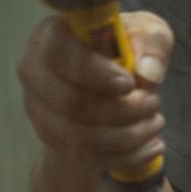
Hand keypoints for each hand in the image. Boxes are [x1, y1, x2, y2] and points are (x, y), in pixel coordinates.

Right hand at [17, 10, 174, 176]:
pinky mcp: (50, 136)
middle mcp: (34, 71)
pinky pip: (85, 159)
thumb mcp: (147, 33)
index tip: (129, 84)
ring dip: (126, 136)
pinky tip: (152, 145)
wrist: (109, 76)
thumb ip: (153, 44)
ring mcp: (37, 108)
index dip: (96, 73)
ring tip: (156, 121)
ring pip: (78, 137)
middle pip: (69, 103)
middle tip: (153, 102)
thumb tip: (148, 74)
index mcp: (51, 35)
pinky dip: (125, 156)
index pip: (60, 55)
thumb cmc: (125, 47)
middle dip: (120, 110)